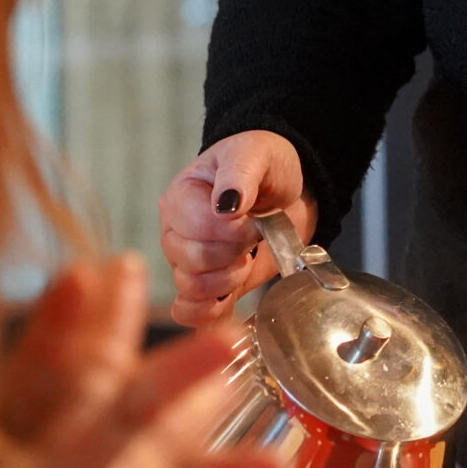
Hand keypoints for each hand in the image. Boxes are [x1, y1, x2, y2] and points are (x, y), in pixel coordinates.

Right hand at [159, 130, 312, 325]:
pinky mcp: (210, 288)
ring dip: (229, 279)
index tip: (256, 219)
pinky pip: (190, 313)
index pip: (196, 227)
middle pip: (193, 260)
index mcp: (179, 198)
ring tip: (248, 257)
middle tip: (256, 236)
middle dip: (235, 252)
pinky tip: (230, 295)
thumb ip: (239, 175)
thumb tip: (226, 205)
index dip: (233, 230)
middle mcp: (176, 233)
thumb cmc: (266, 166)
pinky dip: (210, 312)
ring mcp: (189, 263)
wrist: (290, 190)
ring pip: (192, 287)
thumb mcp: (255, 154)